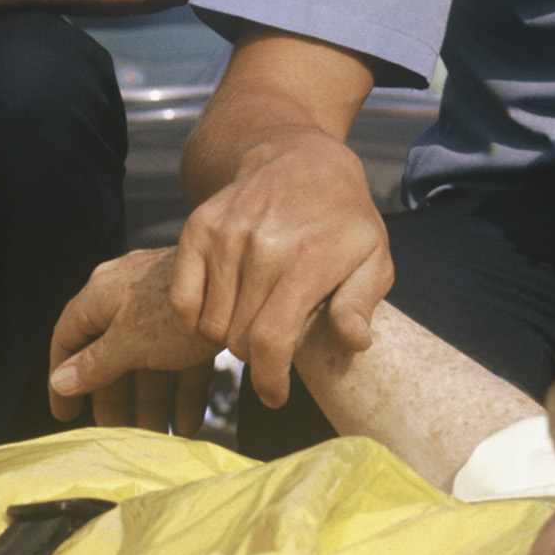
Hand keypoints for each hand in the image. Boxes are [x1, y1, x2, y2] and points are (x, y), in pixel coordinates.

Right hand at [48, 248, 213, 432]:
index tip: (66, 414)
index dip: (61, 376)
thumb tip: (60, 382)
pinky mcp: (196, 318)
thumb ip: (95, 364)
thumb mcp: (129, 341)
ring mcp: (163, 307)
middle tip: (117, 435)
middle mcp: (129, 298)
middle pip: (110, 356)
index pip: (68, 336)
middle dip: (115, 399)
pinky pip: (180, 359)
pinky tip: (188, 422)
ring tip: (159, 437)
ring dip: (152, 402)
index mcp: (102, 295)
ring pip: (147, 362)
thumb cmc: (178, 308)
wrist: (243, 279)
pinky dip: (182, 390)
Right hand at [166, 131, 392, 409]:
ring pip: (210, 323)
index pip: (271, 339)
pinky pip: (180, 299)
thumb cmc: (344, 219)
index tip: (274, 396)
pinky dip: (196, 318)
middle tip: (270, 346)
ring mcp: (224, 235)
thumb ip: (360, 304)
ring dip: (228, 335)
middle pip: (238, 338)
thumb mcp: (374, 258)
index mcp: (306, 260)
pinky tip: (222, 310)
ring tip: (251, 321)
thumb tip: (354, 342)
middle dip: (255, 357)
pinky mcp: (197, 228)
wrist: (301, 158)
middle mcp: (260, 245)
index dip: (269, 379)